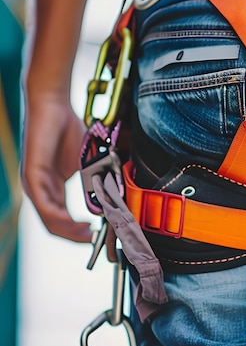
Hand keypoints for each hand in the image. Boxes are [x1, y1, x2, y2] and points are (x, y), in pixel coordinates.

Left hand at [21, 93, 92, 241]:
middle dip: (74, 236)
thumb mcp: (87, 161)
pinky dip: (60, 216)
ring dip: (68, 230)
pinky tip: (74, 220)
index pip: (61, 217)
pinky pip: (45, 204)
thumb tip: (114, 199)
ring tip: (87, 235)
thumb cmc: (68, 128)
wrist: (52, 104)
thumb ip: (95, 180)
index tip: (95, 236)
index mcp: (51, 187)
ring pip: (48, 218)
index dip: (77, 231)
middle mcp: (40, 189)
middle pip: (53, 224)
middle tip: (93, 240)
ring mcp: (34, 183)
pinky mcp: (32, 175)